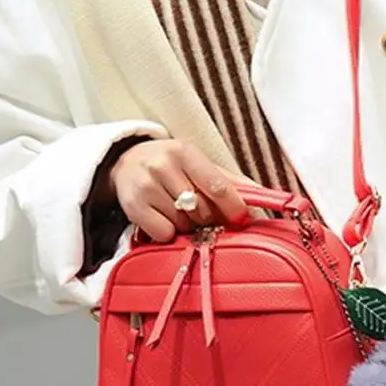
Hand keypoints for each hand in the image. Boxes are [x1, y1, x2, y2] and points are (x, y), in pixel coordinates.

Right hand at [109, 139, 250, 242]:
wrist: (124, 162)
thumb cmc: (169, 164)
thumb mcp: (196, 162)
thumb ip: (228, 180)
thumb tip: (261, 195)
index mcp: (184, 152)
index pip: (216, 185)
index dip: (233, 206)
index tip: (241, 219)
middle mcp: (163, 166)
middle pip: (201, 209)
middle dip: (208, 217)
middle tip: (201, 212)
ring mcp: (146, 187)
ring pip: (183, 224)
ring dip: (187, 225)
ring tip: (177, 210)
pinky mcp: (133, 207)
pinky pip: (164, 234)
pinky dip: (168, 232)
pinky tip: (162, 218)